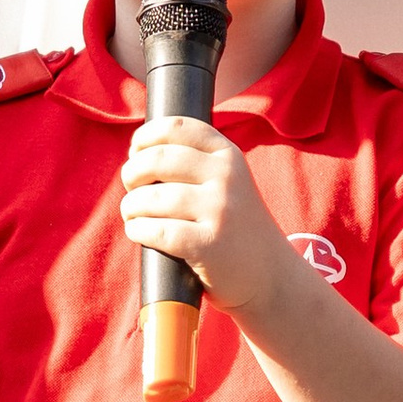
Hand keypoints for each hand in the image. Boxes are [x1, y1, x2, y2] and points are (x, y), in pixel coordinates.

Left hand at [118, 116, 290, 322]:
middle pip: (157, 159)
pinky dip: (138, 230)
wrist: (271, 275)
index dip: (145, 137)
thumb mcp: (229, 183)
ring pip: (152, 197)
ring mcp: (219, 211)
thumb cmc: (235, 228)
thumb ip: (196, 164)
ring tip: (134, 215)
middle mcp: (226, 177)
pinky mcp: (208, 245)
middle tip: (131, 188)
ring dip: (131, 206)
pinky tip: (140, 232)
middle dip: (132, 173)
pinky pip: (157, 231)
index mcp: (228, 155)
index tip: (136, 153)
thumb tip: (138, 155)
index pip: (176, 126)